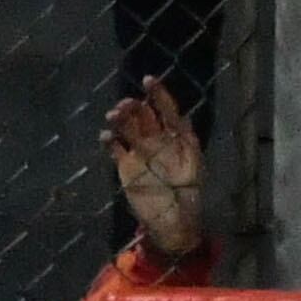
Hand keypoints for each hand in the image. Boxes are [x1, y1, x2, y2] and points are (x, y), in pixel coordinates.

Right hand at [104, 79, 206, 259]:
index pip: (166, 110)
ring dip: (119, 119)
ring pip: (126, 127)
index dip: (158, 94)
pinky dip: (109, 140)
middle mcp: (156, 140)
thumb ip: (187, 142)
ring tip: (114, 116)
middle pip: (142, 115)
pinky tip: (107, 137)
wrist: (173, 220)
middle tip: (126, 105)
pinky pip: (114, 147)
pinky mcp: (125, 165)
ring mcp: (139, 152)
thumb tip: (183, 117)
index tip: (148, 80)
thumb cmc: (189, 194)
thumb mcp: (194, 166)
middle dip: (134, 106)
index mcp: (176, 138)